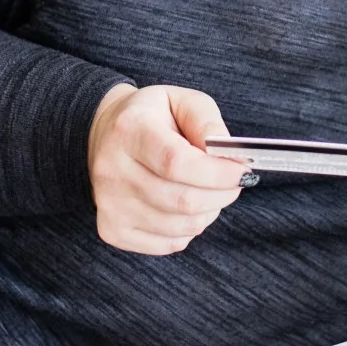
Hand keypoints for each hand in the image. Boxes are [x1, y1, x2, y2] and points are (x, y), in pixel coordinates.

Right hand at [87, 82, 249, 255]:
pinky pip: (167, 244)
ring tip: (211, 193)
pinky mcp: (111, 230)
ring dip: (208, 212)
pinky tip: (188, 208)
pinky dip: (189, 230)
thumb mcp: (182, 101)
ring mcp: (108, 204)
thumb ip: (208, 123)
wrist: (105, 135)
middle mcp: (111, 169)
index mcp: (128, 130)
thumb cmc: (152, 117)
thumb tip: (230, 158)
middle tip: (235, 183)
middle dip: (221, 195)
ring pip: (179, 226)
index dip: (217, 173)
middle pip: (181, 200)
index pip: (176, 163)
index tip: (242, 171)